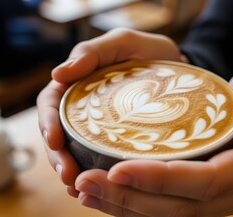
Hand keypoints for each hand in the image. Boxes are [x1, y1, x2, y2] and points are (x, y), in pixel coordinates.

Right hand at [37, 28, 184, 196]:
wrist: (184, 72)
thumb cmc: (152, 54)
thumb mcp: (124, 43)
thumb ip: (92, 52)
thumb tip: (57, 73)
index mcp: (79, 82)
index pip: (51, 103)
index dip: (48, 122)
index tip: (54, 140)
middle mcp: (83, 106)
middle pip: (57, 132)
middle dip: (57, 155)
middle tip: (68, 175)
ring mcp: (98, 125)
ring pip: (73, 149)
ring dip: (70, 169)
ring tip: (76, 187)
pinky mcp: (115, 140)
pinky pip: (97, 158)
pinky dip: (93, 174)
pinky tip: (94, 188)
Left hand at [74, 67, 232, 216]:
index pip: (207, 182)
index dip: (161, 180)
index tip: (116, 169)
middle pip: (183, 208)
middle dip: (131, 199)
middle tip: (86, 181)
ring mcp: (226, 202)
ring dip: (126, 208)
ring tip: (85, 190)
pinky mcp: (208, 203)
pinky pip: (170, 211)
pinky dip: (135, 207)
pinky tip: (104, 195)